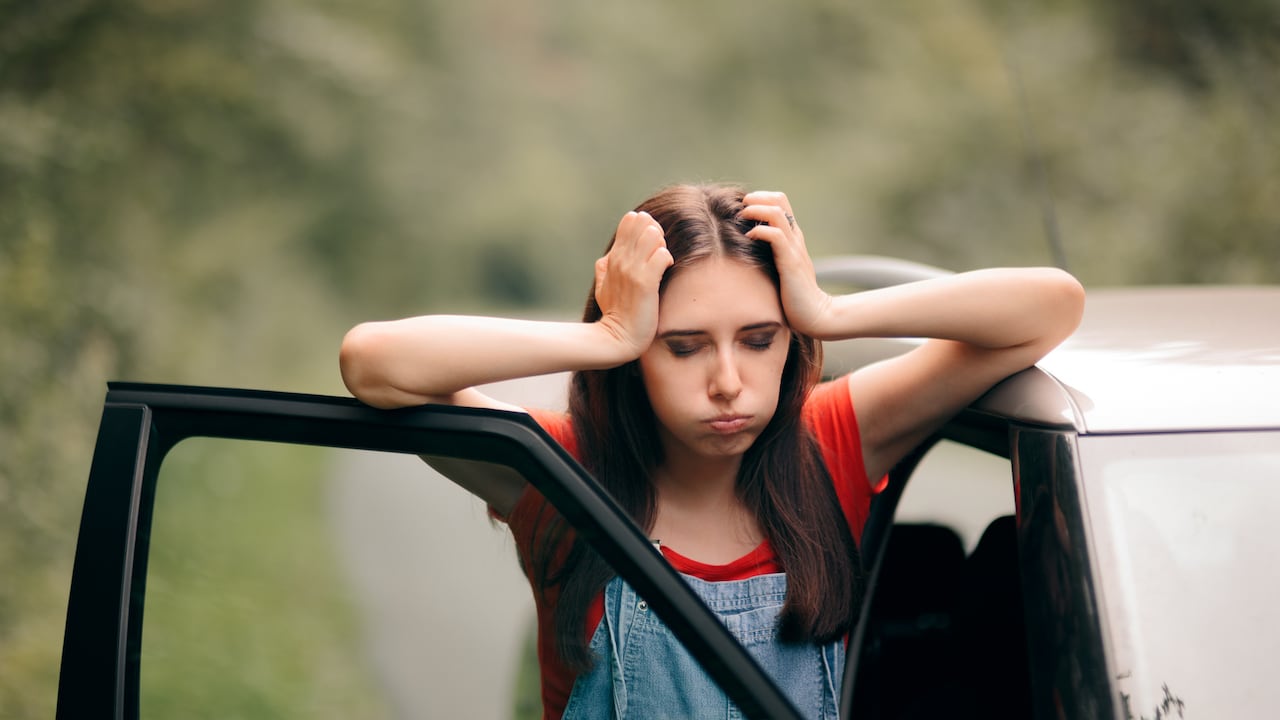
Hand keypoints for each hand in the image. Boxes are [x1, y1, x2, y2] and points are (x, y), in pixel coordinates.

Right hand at [594, 211, 673, 358]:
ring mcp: (632, 270)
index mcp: (612, 257)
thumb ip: (604, 268)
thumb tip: (606, 257)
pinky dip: (667, 259)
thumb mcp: (602, 286)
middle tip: (658, 251)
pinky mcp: (645, 282)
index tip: (651, 243)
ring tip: (661, 261)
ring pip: (653, 235)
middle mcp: (620, 259)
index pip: (630, 220)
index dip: (645, 225)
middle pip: (642, 222)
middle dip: (656, 231)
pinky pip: (662, 255)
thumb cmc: (614, 314)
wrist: (617, 338)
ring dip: (662, 244)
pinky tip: (666, 269)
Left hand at [741, 191, 833, 336]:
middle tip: (740, 208)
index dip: (760, 198)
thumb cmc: (793, 298)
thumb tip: (741, 251)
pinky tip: (748, 238)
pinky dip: (759, 231)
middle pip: (779, 200)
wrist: (815, 316)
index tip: (743, 207)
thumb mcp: (778, 270)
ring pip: (777, 212)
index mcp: (792, 238)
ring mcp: (795, 248)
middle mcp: (795, 238)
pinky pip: (776, 236)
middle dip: (756, 198)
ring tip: (741, 217)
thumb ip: (768, 257)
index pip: (780, 202)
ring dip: (755, 210)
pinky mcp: (791, 262)